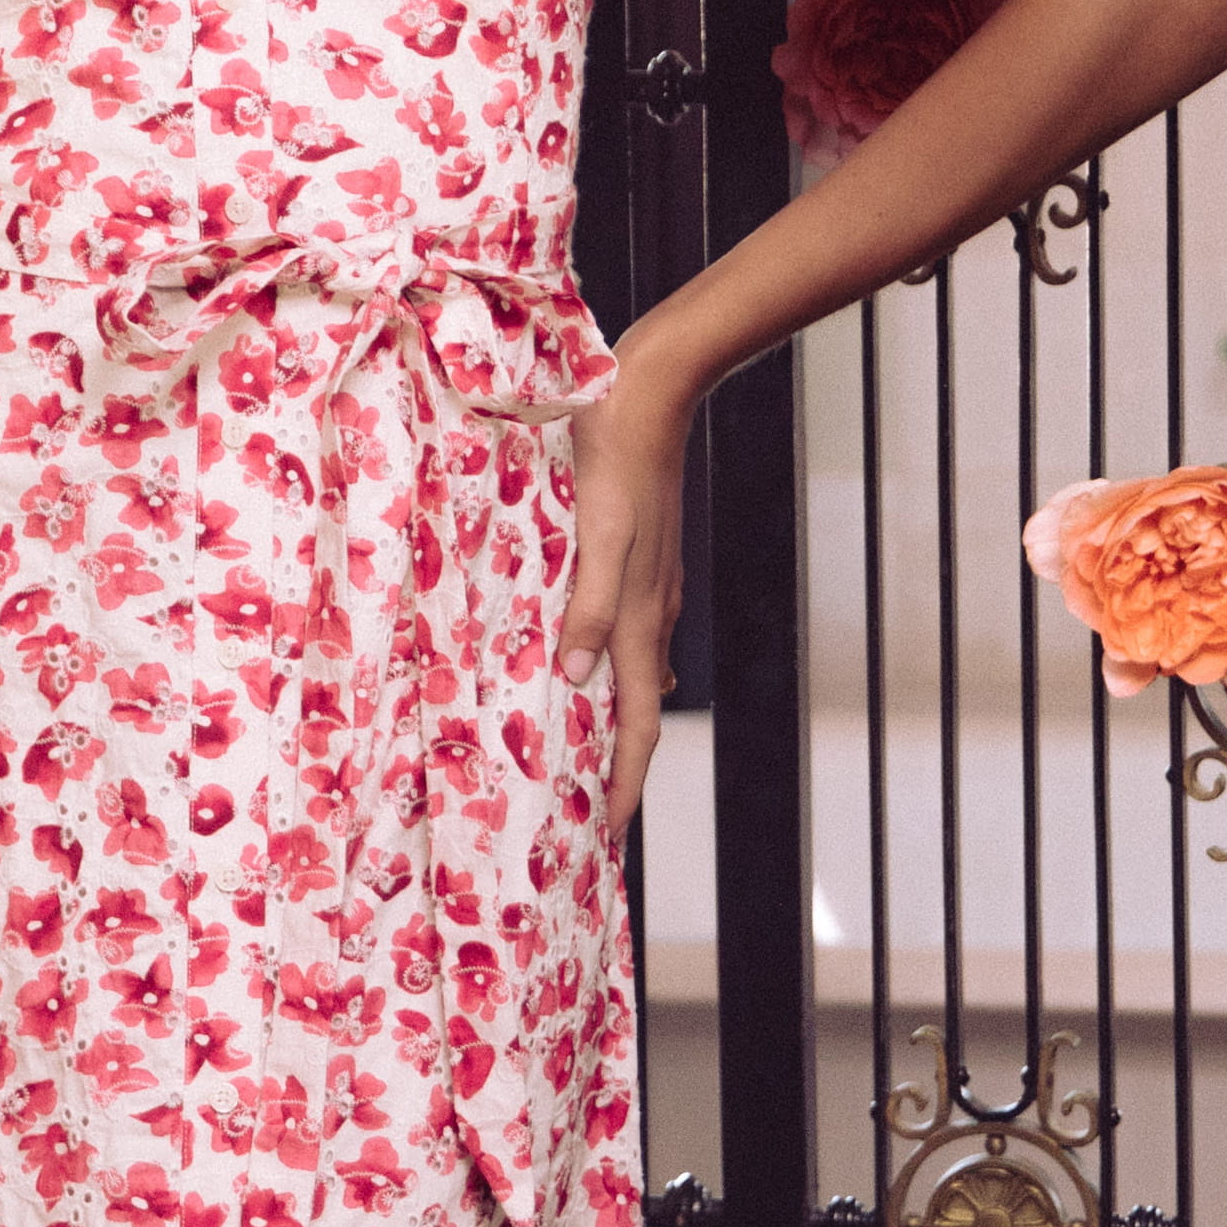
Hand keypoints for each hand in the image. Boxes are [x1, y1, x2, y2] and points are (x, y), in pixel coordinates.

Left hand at [554, 360, 692, 844]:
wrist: (650, 393)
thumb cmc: (614, 461)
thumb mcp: (596, 536)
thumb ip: (588, 609)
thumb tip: (575, 677)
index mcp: (641, 618)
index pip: (638, 723)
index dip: (624, 783)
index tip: (608, 833)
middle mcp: (651, 613)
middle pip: (636, 709)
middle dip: (615, 764)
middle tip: (585, 807)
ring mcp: (649, 589)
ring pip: (631, 672)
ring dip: (608, 717)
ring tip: (576, 750)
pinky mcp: (640, 562)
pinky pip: (623, 634)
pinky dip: (603, 667)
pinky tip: (576, 662)